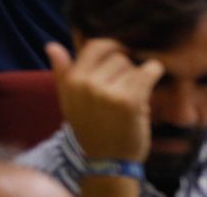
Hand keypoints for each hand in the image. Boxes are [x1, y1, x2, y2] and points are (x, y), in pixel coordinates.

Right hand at [45, 39, 163, 163]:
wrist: (108, 161)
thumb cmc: (91, 127)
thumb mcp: (70, 101)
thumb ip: (63, 72)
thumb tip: (52, 45)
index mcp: (72, 81)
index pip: (96, 45)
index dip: (112, 51)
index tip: (118, 63)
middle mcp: (87, 84)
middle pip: (119, 56)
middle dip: (125, 71)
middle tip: (120, 92)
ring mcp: (107, 91)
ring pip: (134, 65)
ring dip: (138, 78)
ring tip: (129, 98)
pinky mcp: (130, 99)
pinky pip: (151, 70)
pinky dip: (154, 76)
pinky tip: (146, 93)